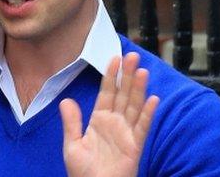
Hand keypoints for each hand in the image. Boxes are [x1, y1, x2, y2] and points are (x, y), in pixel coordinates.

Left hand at [60, 52, 158, 176]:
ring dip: (139, 89)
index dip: (110, 76)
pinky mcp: (135, 147)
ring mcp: (126, 134)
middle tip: (133, 55)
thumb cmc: (82, 173)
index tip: (114, 58)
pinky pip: (142, 127)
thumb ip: (72, 123)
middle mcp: (114, 123)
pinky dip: (148, 113)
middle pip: (123, 94)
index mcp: (99, 121)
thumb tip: (66, 100)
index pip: (106, 93)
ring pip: (134, 106)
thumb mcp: (72, 145)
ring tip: (142, 70)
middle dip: (127, 75)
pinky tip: (153, 99)